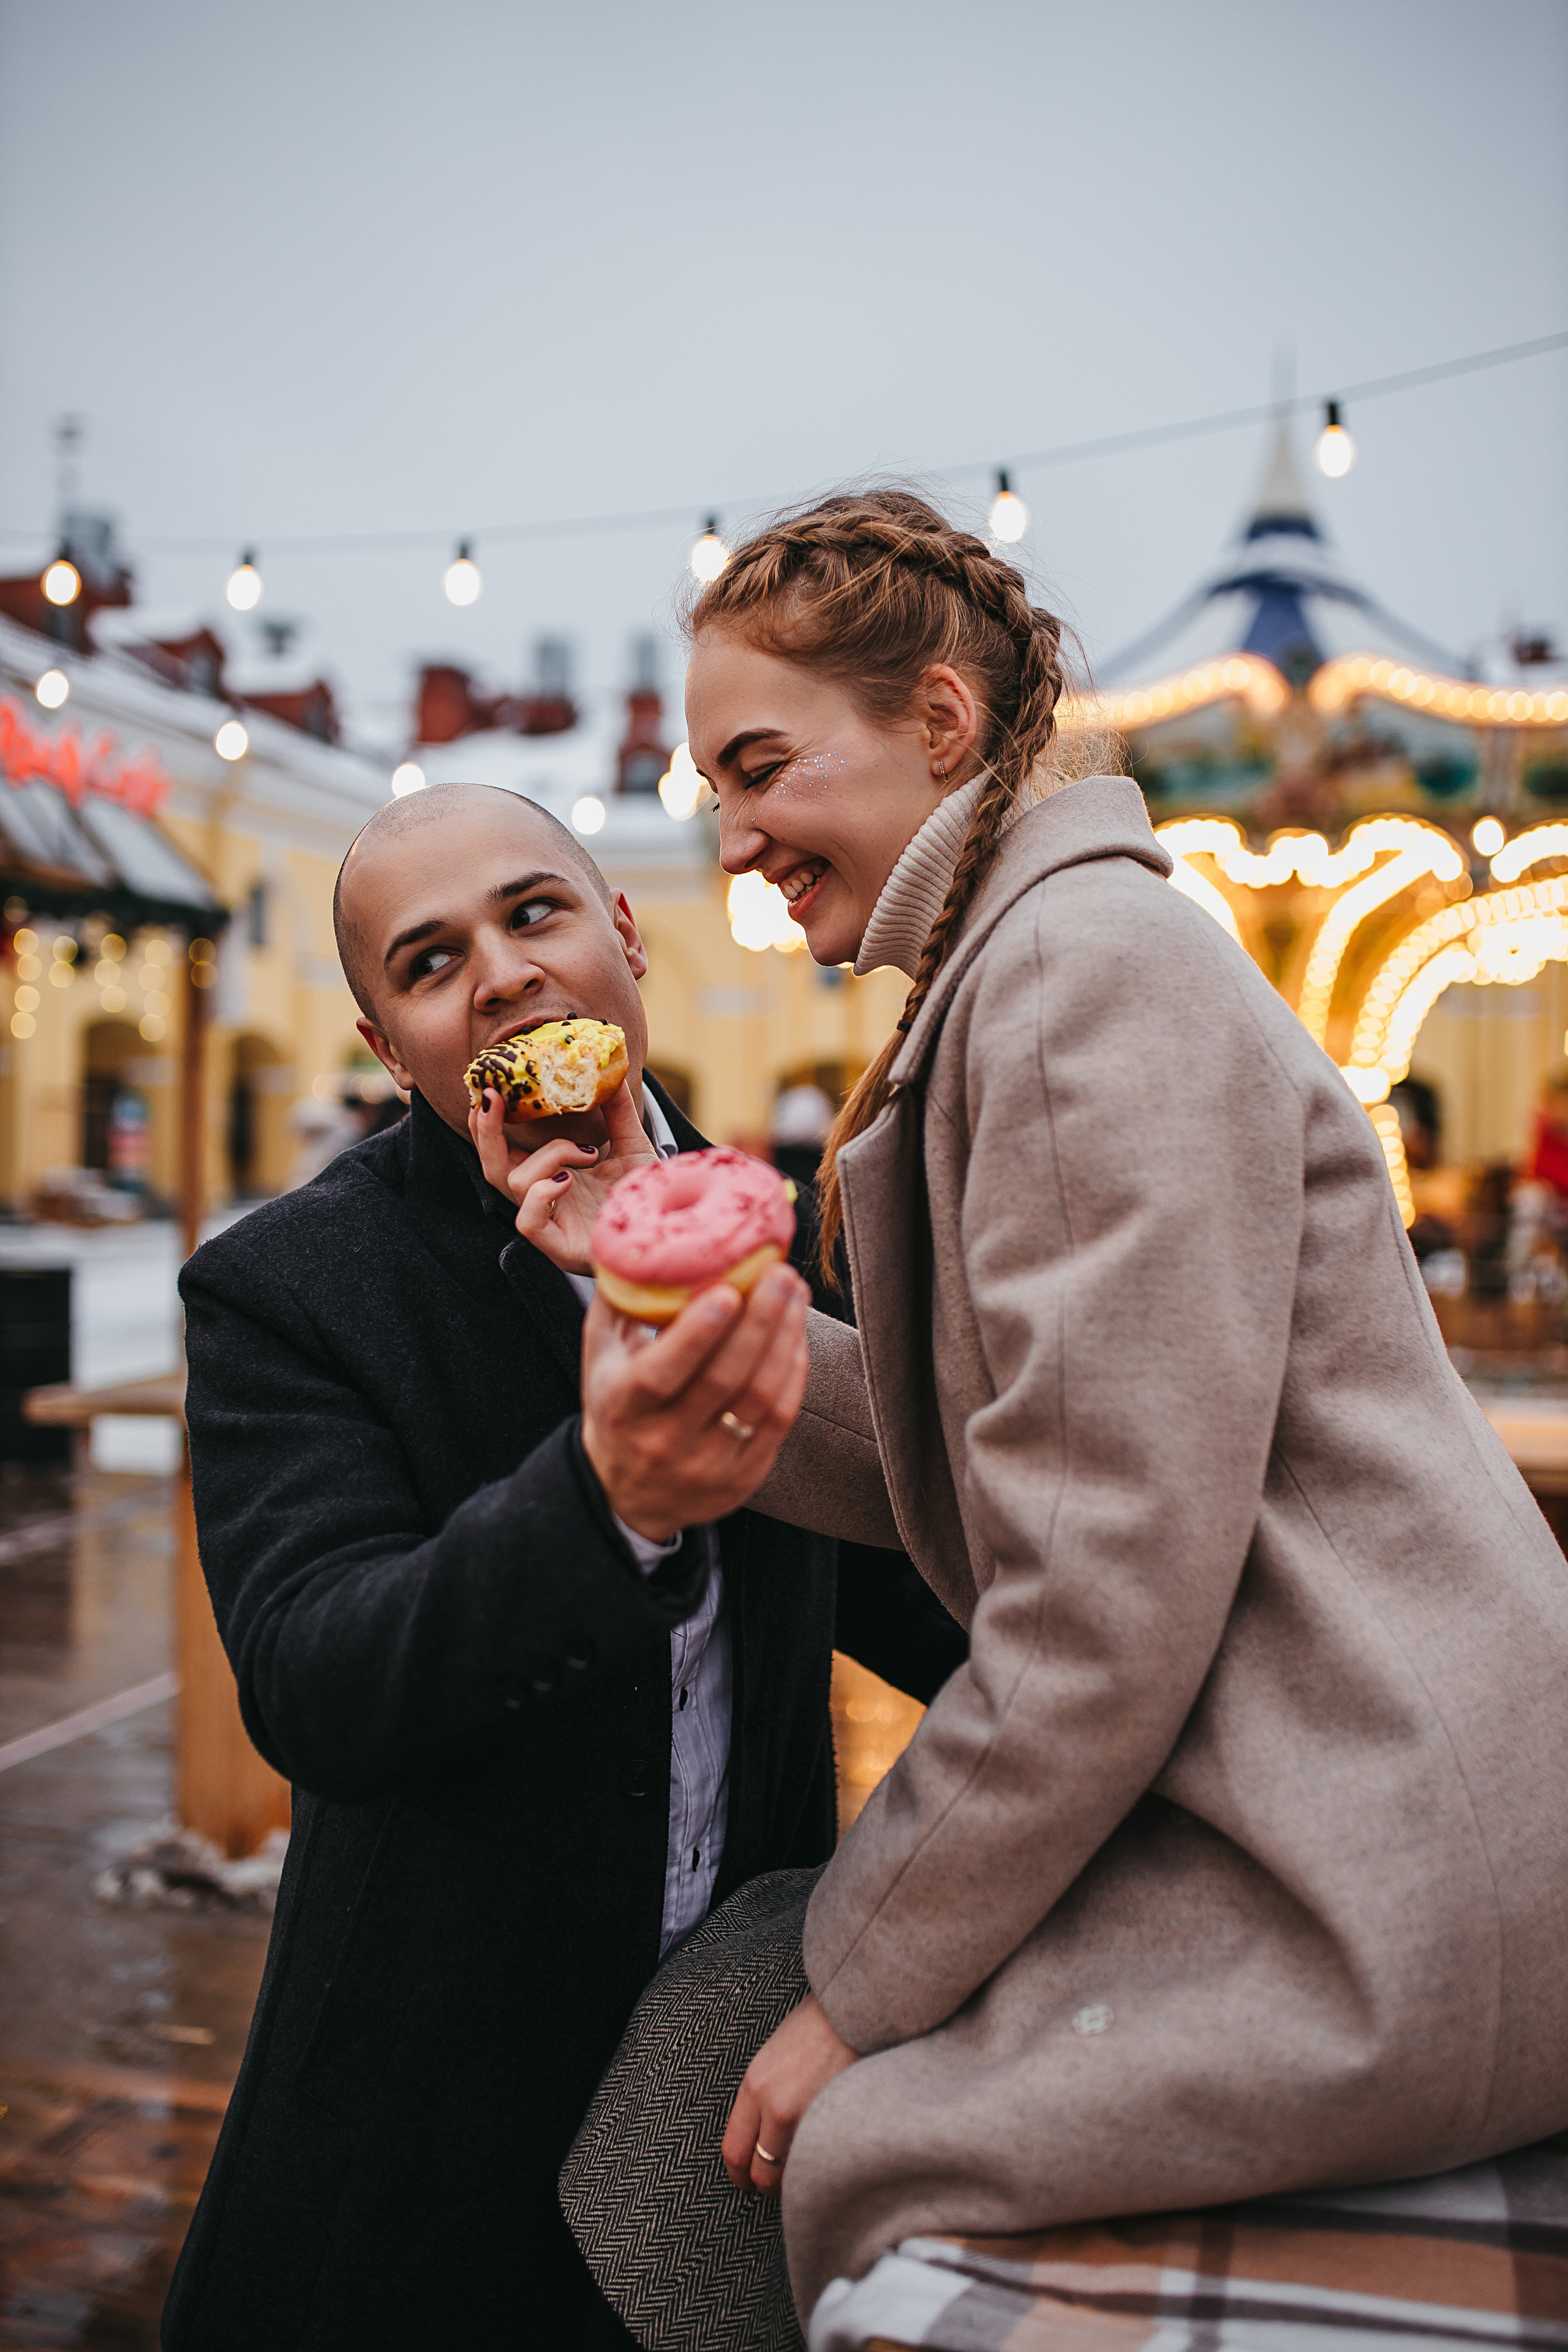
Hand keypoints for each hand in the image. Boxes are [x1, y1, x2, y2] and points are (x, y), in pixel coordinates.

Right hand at [469, 1080, 657, 1272]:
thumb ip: (618, 1113)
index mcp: (551, 1176)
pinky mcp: (559, 1248)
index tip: (490, 1086)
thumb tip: (612, 1072)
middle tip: (492, 1095)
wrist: (668, 1236)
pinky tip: (568, 1180)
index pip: (506, 1150)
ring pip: (516, 1183)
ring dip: (550, 1155)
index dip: (490, 1122)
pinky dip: (543, 1194)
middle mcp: (545, 1200)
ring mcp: (550, 1225)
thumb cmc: (643, 1200)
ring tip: (588, 1153)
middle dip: (486, 1130)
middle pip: (492, 1166)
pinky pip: (528, 1220)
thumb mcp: (632, 1146)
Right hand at [581, 1262, 809, 1541]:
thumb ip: (619, 1301)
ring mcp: (707, 1464)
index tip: (728, 1288)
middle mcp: (664, 1440)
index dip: (698, 1332)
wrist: (625, 1492)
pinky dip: (793, 1371)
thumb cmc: (617, 1405)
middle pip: (723, 1379)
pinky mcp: (743, 1476)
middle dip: (759, 1321)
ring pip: (759, 1397)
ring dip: (785, 1339)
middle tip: (781, 1273)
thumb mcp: (599, 1357)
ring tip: (795, 1293)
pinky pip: (779, 1418)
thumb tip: (640, 1235)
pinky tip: (796, 1334)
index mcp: (623, 1407)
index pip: (663, 1372)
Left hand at [721, 1995, 856, 2196]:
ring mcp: (809, 2119)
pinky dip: (822, 2169)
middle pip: (761, 2173)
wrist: (859, 2009)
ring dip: (796, 2181)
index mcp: (755, 2085)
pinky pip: (822, 2163)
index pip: (734, 2151)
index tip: (746, 2179)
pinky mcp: (839, 2124)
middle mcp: (776, 2107)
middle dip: (766, 2185)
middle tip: (776, 2185)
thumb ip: (762, 2095)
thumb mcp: (773, 2055)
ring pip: (793, 2176)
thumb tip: (759, 2134)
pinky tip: (827, 2160)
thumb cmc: (818, 2024)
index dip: (739, 2174)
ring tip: (804, 2172)